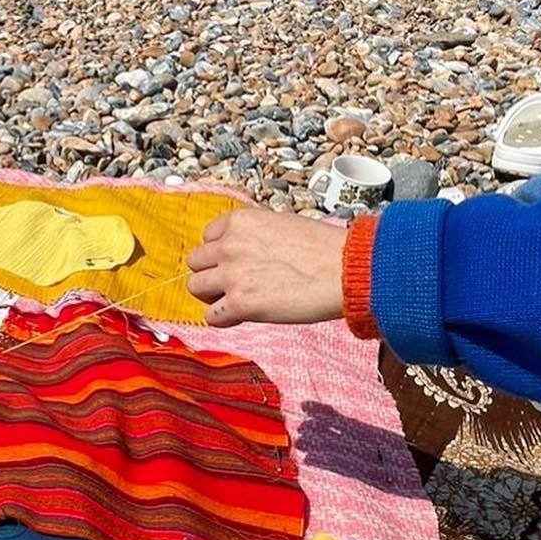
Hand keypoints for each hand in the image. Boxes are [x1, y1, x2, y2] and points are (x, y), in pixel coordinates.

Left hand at [186, 207, 347, 326]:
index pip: (207, 236)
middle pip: (195, 262)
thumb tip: (245, 250)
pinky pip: (211, 316)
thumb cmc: (324, 249)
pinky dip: (223, 319)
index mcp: (240, 221)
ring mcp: (232, 274)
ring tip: (238, 299)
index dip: (220, 252)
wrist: (345, 270)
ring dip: (214, 295)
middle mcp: (229, 244)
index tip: (234, 261)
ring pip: (196, 287)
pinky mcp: (241, 303)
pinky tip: (242, 316)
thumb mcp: (281, 224)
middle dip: (212, 273)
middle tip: (234, 283)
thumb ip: (254, 235)